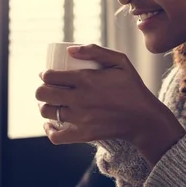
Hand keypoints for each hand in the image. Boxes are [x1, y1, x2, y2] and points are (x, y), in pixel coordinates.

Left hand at [35, 44, 184, 165]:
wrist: (144, 118)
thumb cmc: (132, 87)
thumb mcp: (120, 61)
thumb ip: (95, 51)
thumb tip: (69, 50)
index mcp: (86, 79)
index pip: (50, 76)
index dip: (45, 74)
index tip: (48, 74)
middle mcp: (79, 99)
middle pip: (43, 94)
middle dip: (41, 89)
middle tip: (48, 88)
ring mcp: (80, 119)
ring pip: (46, 113)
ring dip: (44, 107)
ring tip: (50, 103)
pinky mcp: (83, 135)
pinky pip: (56, 136)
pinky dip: (49, 130)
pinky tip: (50, 124)